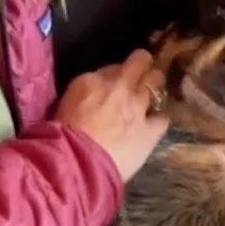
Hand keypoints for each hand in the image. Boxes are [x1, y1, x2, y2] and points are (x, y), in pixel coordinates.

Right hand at [55, 50, 168, 181]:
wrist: (78, 163)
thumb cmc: (61, 138)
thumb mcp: (65, 105)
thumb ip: (85, 93)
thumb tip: (98, 89)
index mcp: (92, 81)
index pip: (112, 66)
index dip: (118, 72)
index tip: (117, 79)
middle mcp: (120, 87)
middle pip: (140, 62)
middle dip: (143, 66)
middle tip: (141, 77)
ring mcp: (138, 107)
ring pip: (156, 82)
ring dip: (154, 86)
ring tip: (152, 95)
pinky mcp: (150, 130)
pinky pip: (164, 117)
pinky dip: (160, 118)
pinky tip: (156, 122)